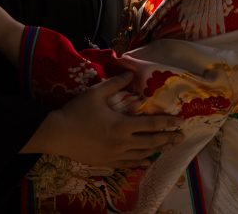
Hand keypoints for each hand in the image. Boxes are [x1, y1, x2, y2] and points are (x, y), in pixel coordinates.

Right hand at [24, 72, 184, 166]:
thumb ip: (115, 83)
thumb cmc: (76, 112)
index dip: (168, 123)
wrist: (56, 134)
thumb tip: (131, 74)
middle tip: (182, 137)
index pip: (151, 125)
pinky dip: (139, 162)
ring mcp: (114, 155)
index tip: (181, 122)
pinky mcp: (106, 162)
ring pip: (141, 154)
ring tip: (169, 147)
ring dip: (157, 150)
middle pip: (151, 142)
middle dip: (168, 139)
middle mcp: (121, 143)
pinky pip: (127, 164)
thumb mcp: (95, 93)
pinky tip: (146, 161)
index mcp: (121, 125)